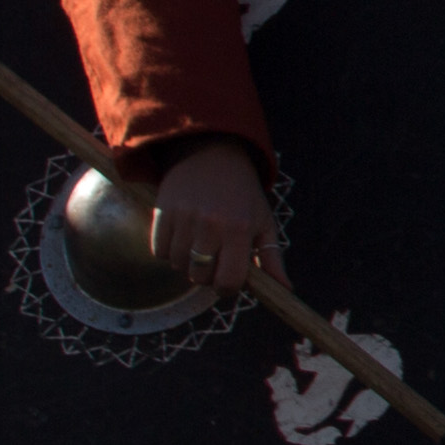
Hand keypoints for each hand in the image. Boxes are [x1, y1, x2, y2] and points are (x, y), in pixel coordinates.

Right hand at [148, 141, 277, 297]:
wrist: (212, 155)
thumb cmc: (242, 194)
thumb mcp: (263, 222)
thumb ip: (272, 259)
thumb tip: (285, 290)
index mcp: (240, 229)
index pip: (229, 280)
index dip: (228, 289)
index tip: (229, 281)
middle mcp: (210, 225)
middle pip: (200, 277)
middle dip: (207, 276)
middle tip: (214, 259)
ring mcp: (184, 219)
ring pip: (178, 266)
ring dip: (187, 263)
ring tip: (199, 243)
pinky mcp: (162, 213)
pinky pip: (159, 252)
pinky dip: (168, 251)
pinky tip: (182, 236)